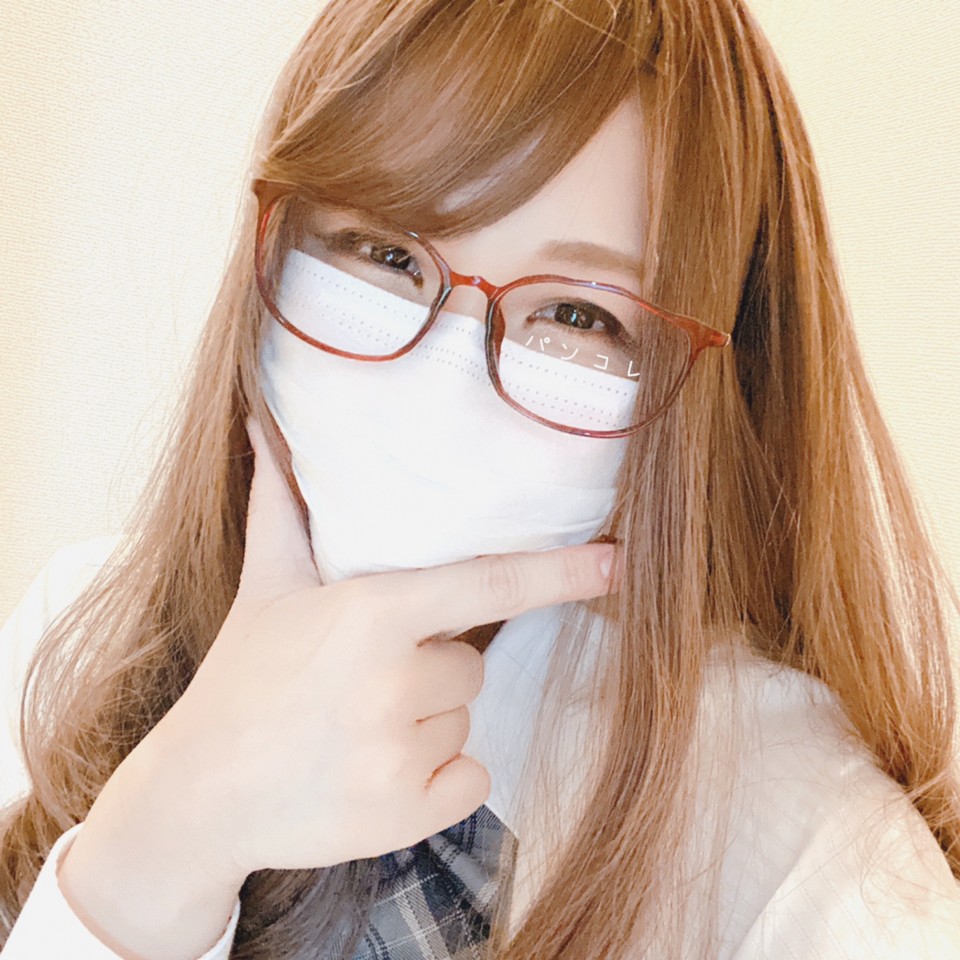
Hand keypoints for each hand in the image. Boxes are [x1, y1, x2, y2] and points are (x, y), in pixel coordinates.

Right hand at [136, 417, 619, 879]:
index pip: (489, 586)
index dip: (559, 572)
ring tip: (358, 727)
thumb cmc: (242, 680)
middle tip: (364, 681)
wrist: (201, 793)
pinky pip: (471, 777)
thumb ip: (282, 507)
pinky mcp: (407, 815)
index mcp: (372, 615)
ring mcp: (402, 755)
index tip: (615, 561)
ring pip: (466, 717)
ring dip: (428, 721)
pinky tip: (375, 771)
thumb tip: (262, 427)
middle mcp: (393, 684)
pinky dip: (438, 777)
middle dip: (432, 666)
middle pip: (473, 662)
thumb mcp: (266, 588)